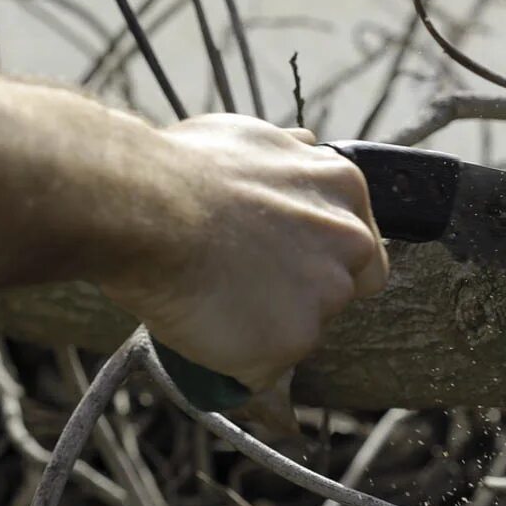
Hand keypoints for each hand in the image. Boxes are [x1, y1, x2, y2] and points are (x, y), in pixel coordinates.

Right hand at [100, 114, 387, 391]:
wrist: (145, 206)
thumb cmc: (185, 167)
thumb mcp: (253, 137)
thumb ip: (292, 156)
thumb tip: (308, 148)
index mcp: (344, 189)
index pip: (360, 241)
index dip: (324, 256)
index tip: (288, 261)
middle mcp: (351, 242)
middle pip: (344, 287)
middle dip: (305, 293)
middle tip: (251, 286)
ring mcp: (327, 294)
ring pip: (305, 329)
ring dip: (269, 326)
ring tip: (215, 304)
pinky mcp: (294, 340)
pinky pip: (267, 368)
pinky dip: (239, 362)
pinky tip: (206, 333)